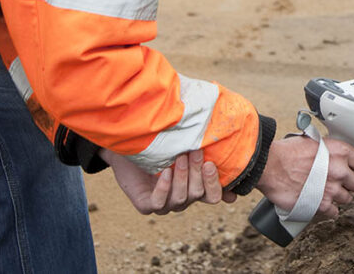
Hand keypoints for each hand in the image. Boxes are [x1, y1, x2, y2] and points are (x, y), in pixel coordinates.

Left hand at [99, 148, 236, 214]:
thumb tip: (227, 155)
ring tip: (180, 156)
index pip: (212, 196)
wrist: (126, 147)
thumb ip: (202, 154)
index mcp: (194, 188)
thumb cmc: (158, 147)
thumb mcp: (182, 147)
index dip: (214, 183)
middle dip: (197, 172)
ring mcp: (164, 205)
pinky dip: (164, 187)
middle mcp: (181, 199)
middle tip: (195, 151)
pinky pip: (159, 203)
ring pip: (181, 198)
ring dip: (182, 176)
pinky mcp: (146, 205)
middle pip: (197, 193)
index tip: (211, 164)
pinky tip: (165, 171)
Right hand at [254, 136, 353, 218]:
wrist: (270, 165)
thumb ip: (331, 150)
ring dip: (338, 197)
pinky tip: (320, 202)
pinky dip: (328, 209)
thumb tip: (339, 154)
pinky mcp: (321, 204)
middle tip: (339, 182)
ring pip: (347, 199)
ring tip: (326, 191)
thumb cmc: (288, 152)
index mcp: (341, 152)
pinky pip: (334, 212)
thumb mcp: (315, 141)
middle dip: (349, 184)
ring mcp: (332, 189)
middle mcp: (340, 170)